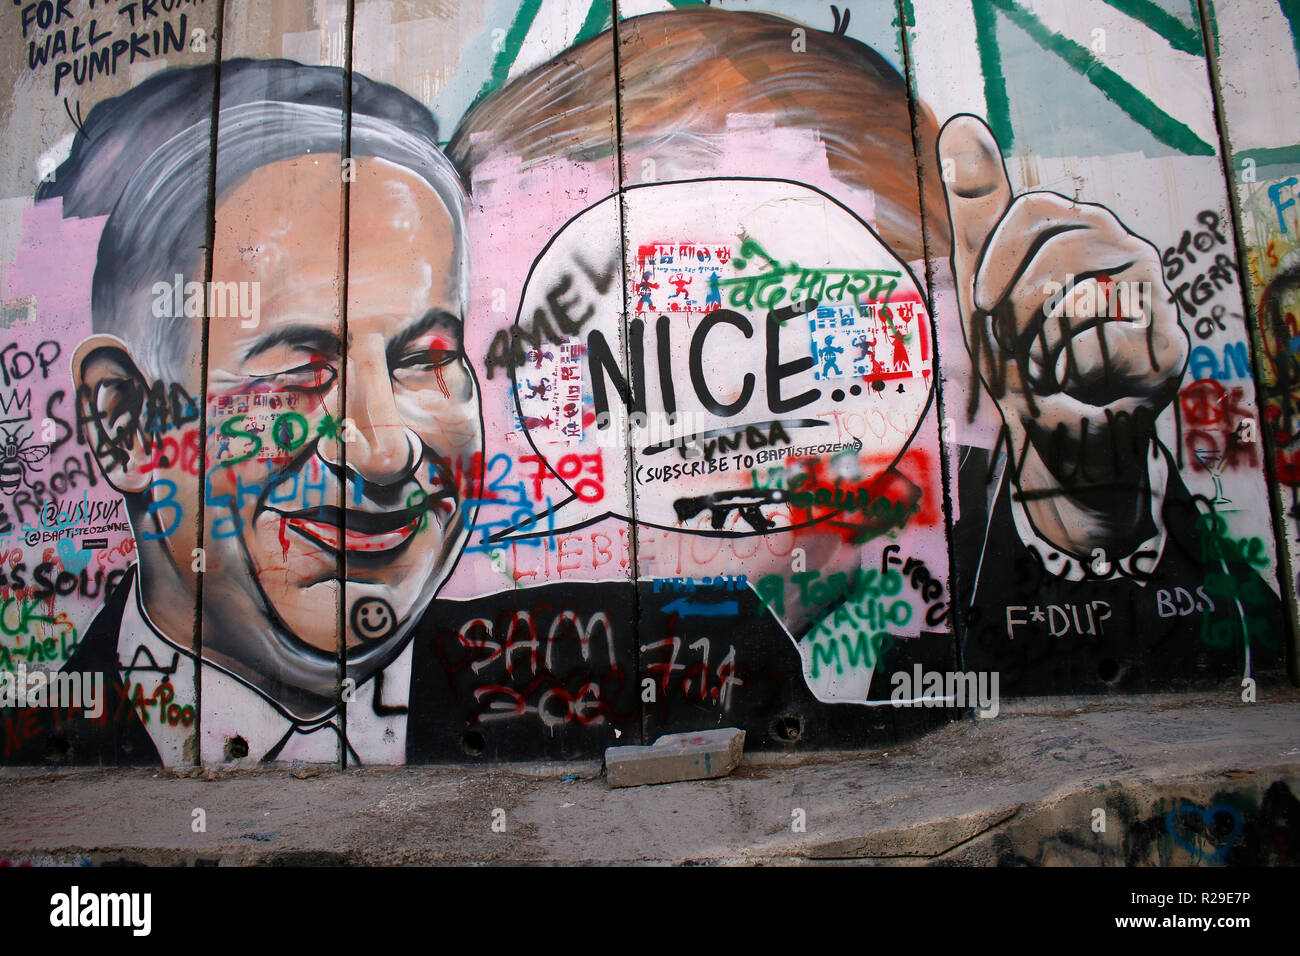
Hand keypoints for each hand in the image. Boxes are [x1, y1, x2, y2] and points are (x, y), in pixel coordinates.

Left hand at [938, 115, 1188, 555]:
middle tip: (1022, 346)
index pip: (1034, 211)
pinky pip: (1097, 348)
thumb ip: (977, 207)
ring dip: (1041, 352)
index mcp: (1076, 226)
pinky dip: (1071, 377)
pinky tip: (1083, 384)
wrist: (1055, 430)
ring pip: (1073, 304)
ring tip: (1050, 365)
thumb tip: (962, 123)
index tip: (985, 305)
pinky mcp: (1167, 342)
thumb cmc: (1019, 350)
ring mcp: (1150, 292)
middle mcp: (1120, 245)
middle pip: (1052, 259)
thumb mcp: (982, 278)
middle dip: (1016, 318)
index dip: (998, 262)